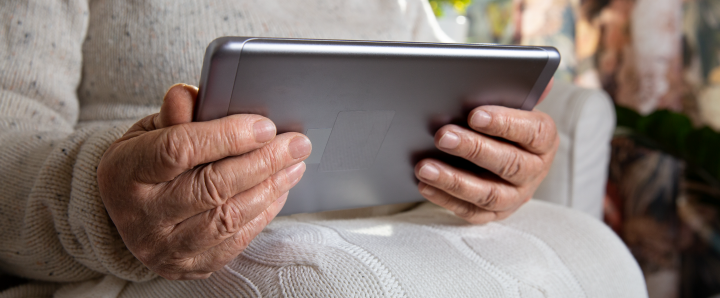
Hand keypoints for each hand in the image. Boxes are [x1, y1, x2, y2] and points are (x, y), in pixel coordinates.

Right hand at [97, 84, 310, 279]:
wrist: (127, 213)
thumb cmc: (145, 162)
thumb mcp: (149, 131)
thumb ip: (174, 113)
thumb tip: (194, 95)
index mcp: (124, 171)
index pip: (180, 149)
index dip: (227, 136)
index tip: (265, 126)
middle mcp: (141, 215)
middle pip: (212, 187)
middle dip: (263, 162)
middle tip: (296, 144)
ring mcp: (163, 247)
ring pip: (228, 218)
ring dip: (270, 189)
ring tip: (294, 166)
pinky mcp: (187, 266)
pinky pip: (234, 242)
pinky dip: (262, 214)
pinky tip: (279, 191)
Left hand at [415, 88, 557, 223]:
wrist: (497, 158)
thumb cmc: (500, 123)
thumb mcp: (510, 104)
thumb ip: (519, 90)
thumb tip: (542, 78)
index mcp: (543, 140)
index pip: (532, 132)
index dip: (505, 124)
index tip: (475, 114)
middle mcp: (533, 171)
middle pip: (509, 164)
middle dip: (473, 149)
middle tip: (442, 135)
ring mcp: (514, 196)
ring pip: (488, 193)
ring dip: (454, 180)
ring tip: (424, 167)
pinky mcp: (492, 214)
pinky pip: (470, 212)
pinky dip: (445, 199)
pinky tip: (424, 185)